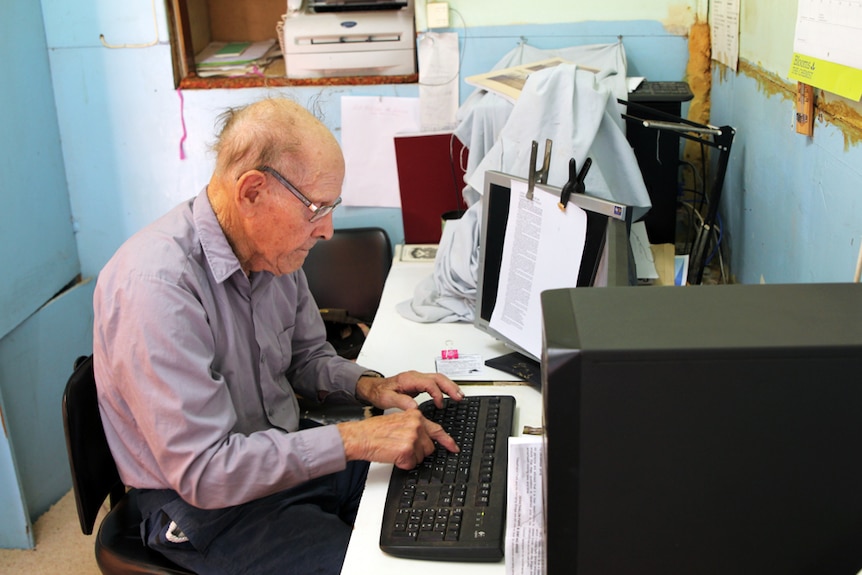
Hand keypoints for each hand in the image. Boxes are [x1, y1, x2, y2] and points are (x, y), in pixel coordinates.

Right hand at [337, 409, 458, 469]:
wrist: (361, 436)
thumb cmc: (375, 431)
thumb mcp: (398, 421)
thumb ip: (414, 427)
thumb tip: (426, 439)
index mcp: (415, 416)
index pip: (437, 430)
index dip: (447, 441)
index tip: (454, 448)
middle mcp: (416, 425)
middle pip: (429, 448)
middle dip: (418, 452)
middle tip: (403, 448)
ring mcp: (412, 437)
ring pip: (421, 457)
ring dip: (410, 458)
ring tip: (395, 449)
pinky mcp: (406, 450)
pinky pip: (412, 464)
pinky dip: (403, 464)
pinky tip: (393, 455)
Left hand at [356, 370, 463, 411]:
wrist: (373, 388)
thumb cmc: (379, 392)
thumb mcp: (387, 399)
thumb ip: (401, 402)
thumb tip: (414, 407)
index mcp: (409, 379)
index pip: (429, 383)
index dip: (437, 394)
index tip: (440, 405)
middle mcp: (415, 377)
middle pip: (438, 377)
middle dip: (450, 386)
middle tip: (459, 397)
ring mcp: (417, 379)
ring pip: (439, 378)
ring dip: (450, 386)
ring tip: (459, 396)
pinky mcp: (418, 383)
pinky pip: (435, 382)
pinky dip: (444, 387)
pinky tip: (449, 394)